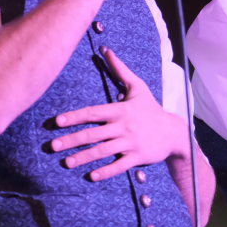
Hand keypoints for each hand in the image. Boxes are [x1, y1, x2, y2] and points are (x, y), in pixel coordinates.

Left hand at [51, 47, 182, 181]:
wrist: (174, 131)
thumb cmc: (151, 109)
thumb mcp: (139, 88)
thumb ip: (121, 70)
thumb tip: (107, 50)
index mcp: (121, 110)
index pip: (94, 113)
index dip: (75, 117)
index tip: (57, 122)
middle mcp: (124, 126)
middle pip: (94, 134)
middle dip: (72, 140)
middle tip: (52, 146)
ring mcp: (131, 143)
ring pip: (103, 151)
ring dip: (84, 157)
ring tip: (66, 162)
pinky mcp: (137, 157)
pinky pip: (119, 166)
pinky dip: (106, 171)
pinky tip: (91, 176)